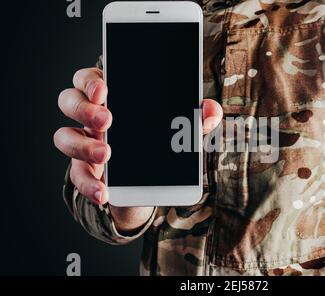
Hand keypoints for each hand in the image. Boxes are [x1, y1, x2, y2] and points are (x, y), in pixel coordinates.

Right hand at [54, 67, 222, 205]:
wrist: (151, 183)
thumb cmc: (162, 143)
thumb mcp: (182, 130)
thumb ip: (197, 118)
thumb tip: (210, 111)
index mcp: (113, 98)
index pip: (90, 79)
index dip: (91, 80)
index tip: (105, 89)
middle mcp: (92, 117)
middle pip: (69, 100)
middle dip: (84, 108)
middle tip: (108, 120)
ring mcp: (85, 143)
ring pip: (63, 136)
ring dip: (81, 145)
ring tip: (105, 155)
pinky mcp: (85, 171)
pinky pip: (76, 176)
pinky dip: (87, 185)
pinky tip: (103, 193)